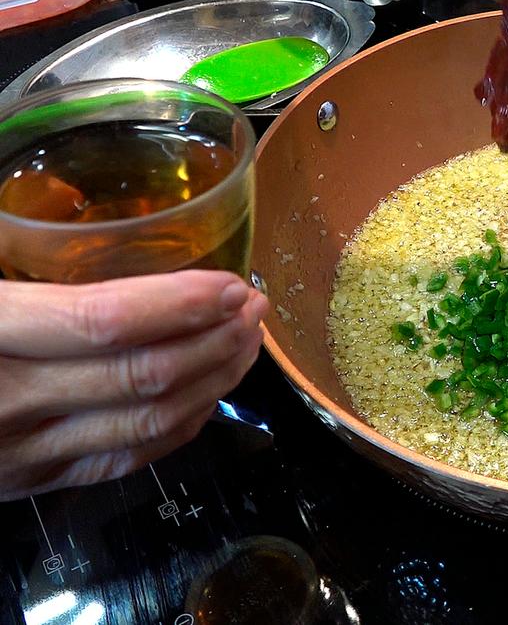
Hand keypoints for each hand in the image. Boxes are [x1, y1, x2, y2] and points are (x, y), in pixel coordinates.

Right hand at [0, 271, 268, 500]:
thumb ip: (44, 281)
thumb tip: (139, 255)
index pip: (106, 322)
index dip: (182, 304)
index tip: (230, 287)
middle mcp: (9, 400)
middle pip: (145, 375)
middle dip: (217, 339)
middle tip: (252, 309)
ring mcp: (24, 451)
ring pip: (149, 420)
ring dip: (213, 379)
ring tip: (245, 341)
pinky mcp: (36, 482)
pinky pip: (128, 457)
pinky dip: (184, 423)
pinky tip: (211, 390)